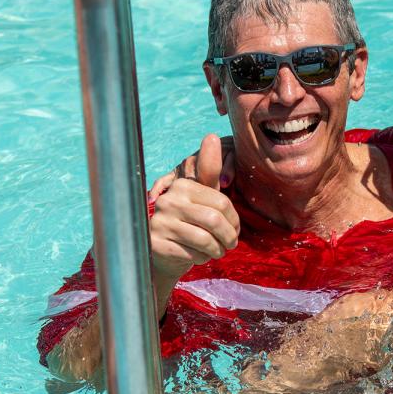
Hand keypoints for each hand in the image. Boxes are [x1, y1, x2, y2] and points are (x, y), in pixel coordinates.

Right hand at [148, 134, 240, 284]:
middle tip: (231, 245)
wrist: (161, 250)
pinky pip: (192, 254)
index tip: (235, 230)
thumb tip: (212, 135)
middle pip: (215, 221)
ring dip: (217, 250)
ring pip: (205, 240)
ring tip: (218, 251)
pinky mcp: (157, 244)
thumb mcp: (201, 197)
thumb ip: (210, 171)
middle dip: (229, 237)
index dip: (234, 220)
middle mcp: (169, 201)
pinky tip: (199, 256)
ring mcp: (161, 222)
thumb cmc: (188, 220)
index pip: (222, 202)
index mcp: (183, 186)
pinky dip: (202, 258)